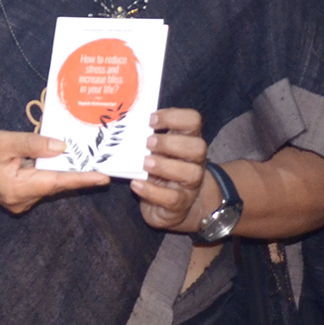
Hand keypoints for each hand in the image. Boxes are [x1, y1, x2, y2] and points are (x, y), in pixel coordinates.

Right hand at [0, 130, 110, 214]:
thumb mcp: (4, 141)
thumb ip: (33, 144)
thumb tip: (62, 148)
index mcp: (17, 188)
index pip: (56, 182)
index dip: (81, 179)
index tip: (104, 178)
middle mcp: (20, 201)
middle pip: (55, 184)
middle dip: (76, 172)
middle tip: (100, 160)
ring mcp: (19, 203)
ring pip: (48, 185)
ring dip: (61, 171)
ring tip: (82, 157)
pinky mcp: (18, 199)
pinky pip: (40, 185)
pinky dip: (49, 173)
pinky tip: (56, 161)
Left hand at [132, 108, 212, 231]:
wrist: (167, 207)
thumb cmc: (158, 170)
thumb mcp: (156, 151)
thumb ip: (147, 137)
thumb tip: (125, 124)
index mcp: (188, 141)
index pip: (193, 121)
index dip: (174, 117)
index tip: (151, 120)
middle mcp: (195, 162)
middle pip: (198, 147)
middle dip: (171, 143)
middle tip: (148, 143)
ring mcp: (190, 185)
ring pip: (191, 173)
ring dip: (165, 166)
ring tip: (144, 163)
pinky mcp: (180, 205)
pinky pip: (172, 198)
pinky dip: (152, 190)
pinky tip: (136, 184)